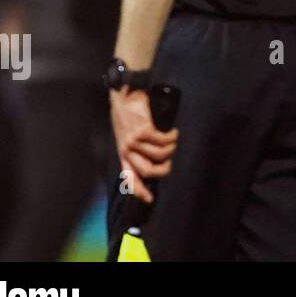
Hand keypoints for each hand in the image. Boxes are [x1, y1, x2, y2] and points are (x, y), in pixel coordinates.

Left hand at [110, 88, 178, 204]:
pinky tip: (173, 132)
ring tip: (173, 140)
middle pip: (148, 171)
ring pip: (160, 154)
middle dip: (163, 170)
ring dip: (171, 149)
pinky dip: (172, 137)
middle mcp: (126, 150)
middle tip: (169, 162)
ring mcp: (134, 141)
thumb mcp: (126, 134)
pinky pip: (164, 140)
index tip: (149, 200)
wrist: (125, 96)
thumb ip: (136, 147)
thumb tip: (154, 158)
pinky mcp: (144, 131)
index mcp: (122, 153)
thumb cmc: (127, 114)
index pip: (129, 177)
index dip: (139, 190)